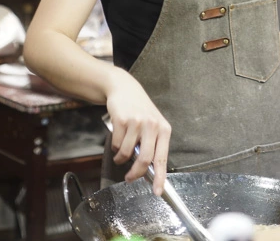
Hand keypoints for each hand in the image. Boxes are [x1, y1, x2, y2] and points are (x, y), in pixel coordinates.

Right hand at [104, 70, 171, 195]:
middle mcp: (152, 126)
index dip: (160, 177)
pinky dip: (115, 147)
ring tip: (120, 154)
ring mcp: (137, 122)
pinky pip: (117, 144)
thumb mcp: (152, 125)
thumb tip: (149, 170)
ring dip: (121, 158)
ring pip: (127, 153)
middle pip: (144, 159)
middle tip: (129, 178)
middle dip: (135, 173)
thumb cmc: (139, 110)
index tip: (157, 192)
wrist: (124, 88)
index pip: (162, 158)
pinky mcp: (122, 120)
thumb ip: (152, 144)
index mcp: (164, 129)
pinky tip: (117, 139)